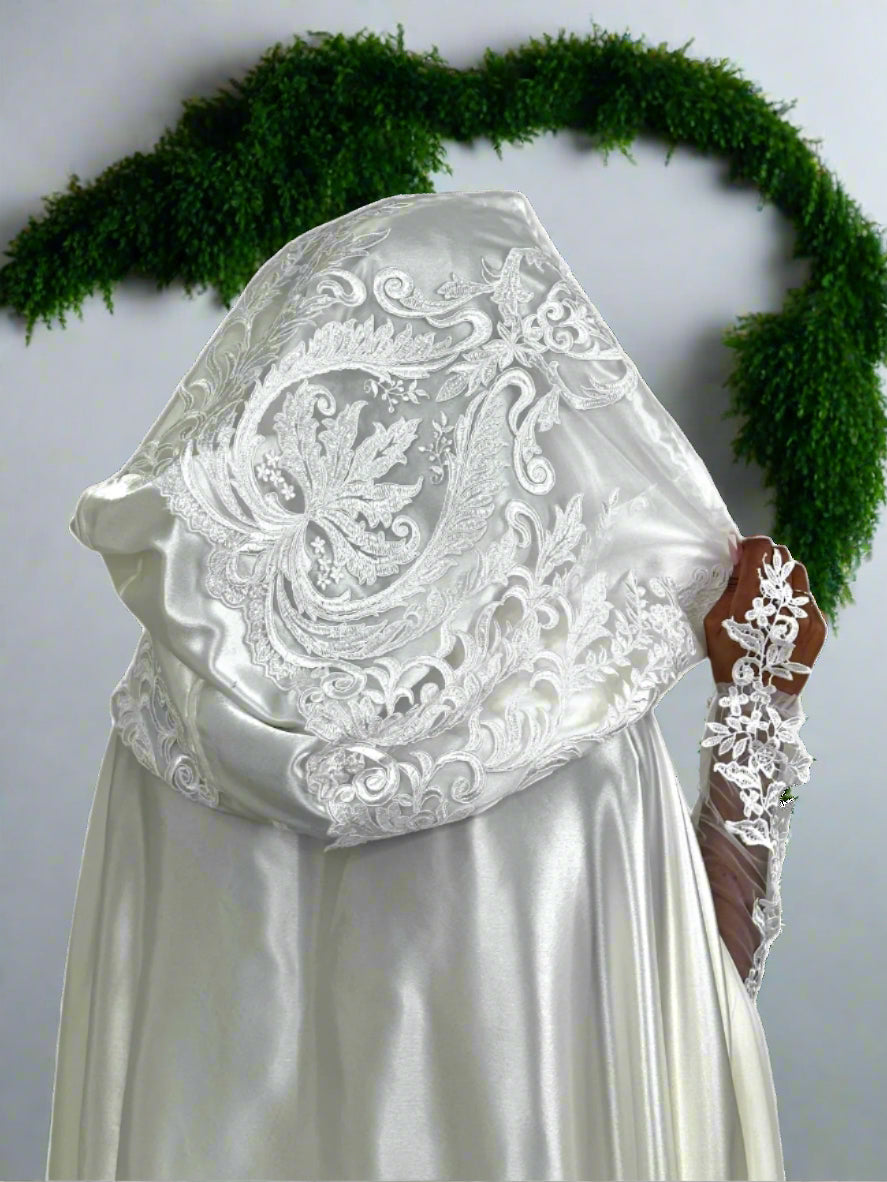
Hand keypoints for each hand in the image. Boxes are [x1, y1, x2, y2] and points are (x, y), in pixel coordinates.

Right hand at [703, 535, 828, 694]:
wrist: (760, 698)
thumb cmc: (730, 662)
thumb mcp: (713, 623)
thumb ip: (727, 587)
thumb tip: (736, 558)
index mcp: (752, 601)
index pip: (761, 549)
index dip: (749, 545)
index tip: (740, 553)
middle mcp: (784, 603)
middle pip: (782, 556)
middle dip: (765, 559)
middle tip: (752, 573)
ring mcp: (806, 614)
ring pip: (797, 574)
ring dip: (781, 577)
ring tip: (768, 595)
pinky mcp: (819, 625)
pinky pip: (807, 597)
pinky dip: (793, 598)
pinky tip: (780, 616)